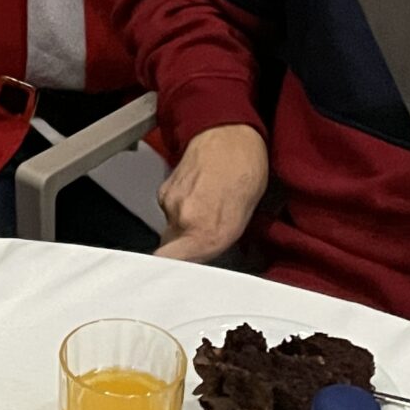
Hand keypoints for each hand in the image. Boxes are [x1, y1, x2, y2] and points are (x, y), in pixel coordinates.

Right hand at [156, 124, 267, 263]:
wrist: (229, 132)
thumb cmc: (244, 169)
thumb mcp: (244, 217)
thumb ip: (219, 242)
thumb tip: (208, 257)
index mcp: (205, 232)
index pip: (170, 265)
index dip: (172, 273)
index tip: (178, 277)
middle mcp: (183, 220)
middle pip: (170, 251)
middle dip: (184, 250)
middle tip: (203, 240)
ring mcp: (170, 203)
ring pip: (171, 229)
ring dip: (185, 226)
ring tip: (207, 208)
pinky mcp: (164, 190)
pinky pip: (169, 210)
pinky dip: (182, 208)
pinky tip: (200, 196)